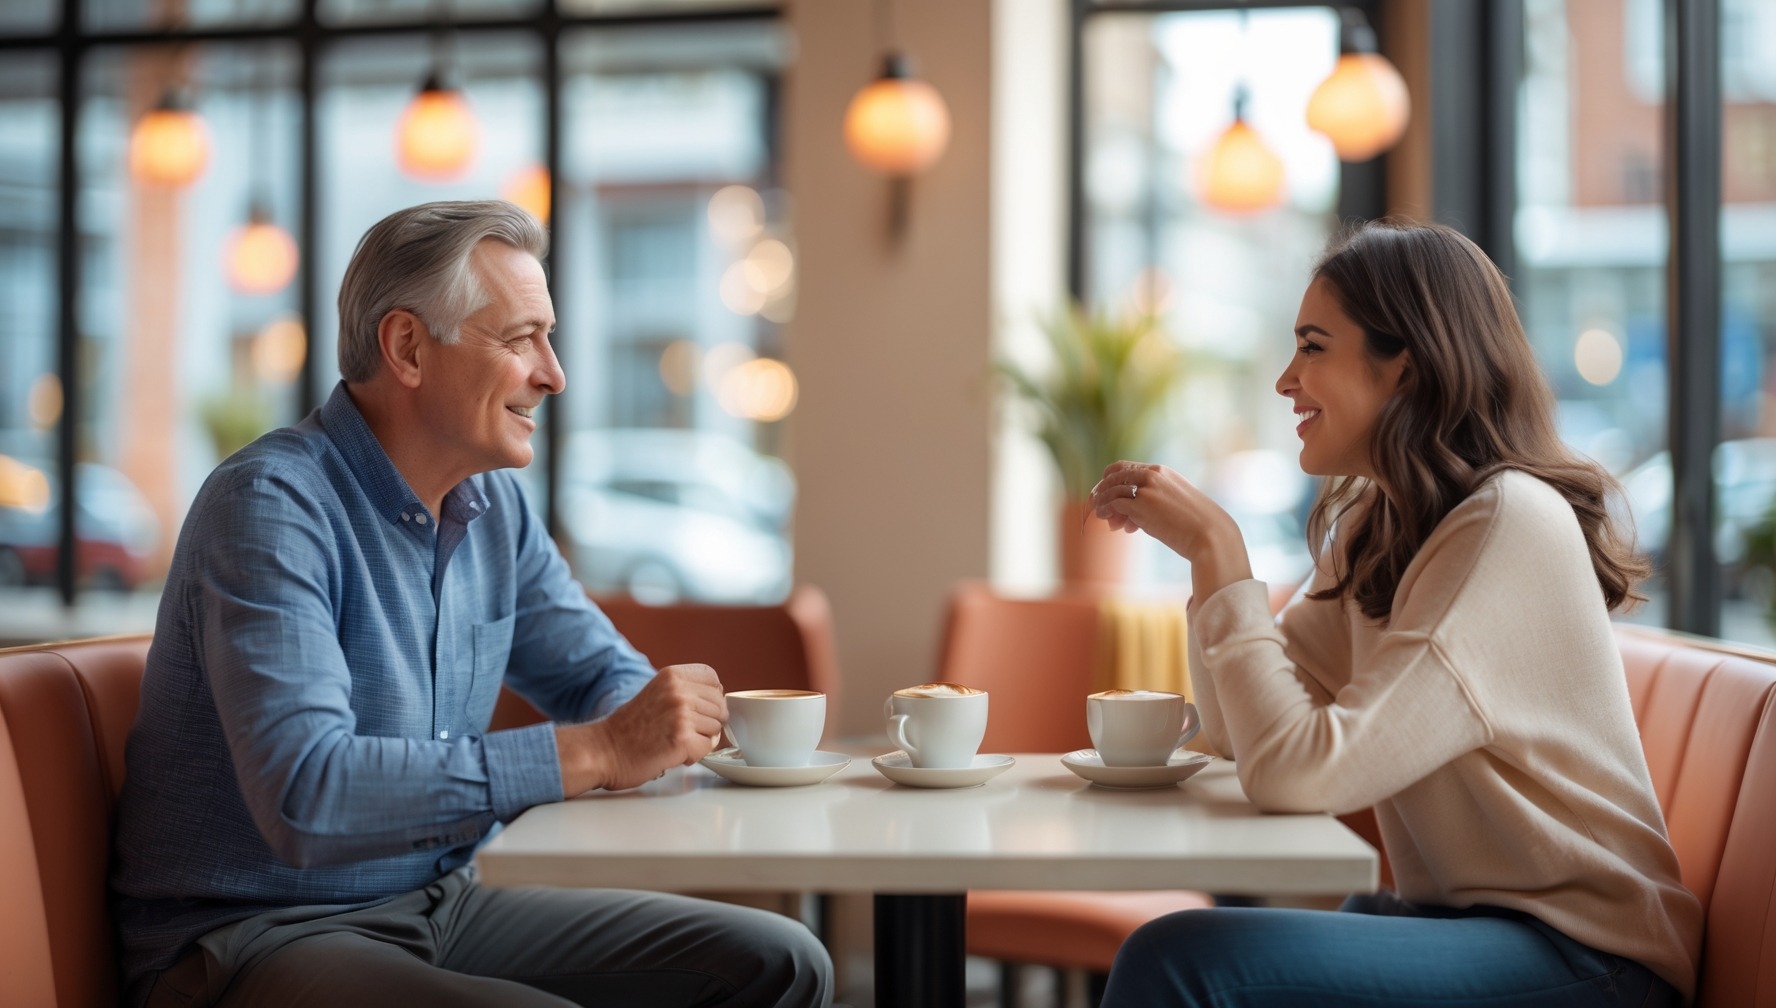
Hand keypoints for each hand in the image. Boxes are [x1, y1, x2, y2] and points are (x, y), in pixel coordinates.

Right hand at [557, 663, 726, 793]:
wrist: (602, 751)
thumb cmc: (628, 728)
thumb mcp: (656, 693)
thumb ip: (684, 691)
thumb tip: (719, 701)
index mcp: (672, 675)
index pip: (714, 681)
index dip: (709, 699)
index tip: (696, 710)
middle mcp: (678, 691)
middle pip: (720, 707)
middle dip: (706, 723)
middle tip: (681, 731)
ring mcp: (681, 715)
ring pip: (716, 729)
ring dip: (699, 740)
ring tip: (673, 741)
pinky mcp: (682, 739)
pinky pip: (707, 749)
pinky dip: (693, 756)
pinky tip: (672, 753)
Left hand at [1088, 461, 1254, 599]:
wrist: (1210, 534)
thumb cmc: (1195, 524)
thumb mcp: (1174, 503)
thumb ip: (1152, 503)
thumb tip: (1129, 518)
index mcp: (1162, 471)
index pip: (1125, 467)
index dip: (1111, 479)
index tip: (1106, 493)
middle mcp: (1152, 474)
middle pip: (1114, 474)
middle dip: (1102, 489)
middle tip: (1098, 505)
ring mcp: (1147, 488)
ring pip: (1111, 489)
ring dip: (1103, 503)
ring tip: (1102, 516)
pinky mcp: (1142, 505)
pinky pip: (1114, 504)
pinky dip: (1107, 512)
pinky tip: (1109, 521)